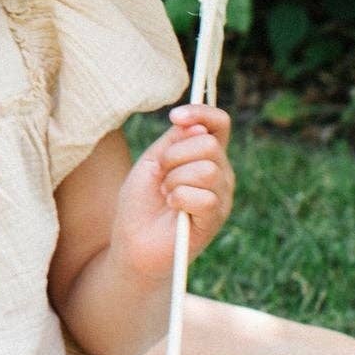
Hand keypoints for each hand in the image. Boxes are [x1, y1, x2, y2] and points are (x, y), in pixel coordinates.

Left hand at [109, 105, 234, 279]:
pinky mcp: (216, 218)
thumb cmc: (140, 203)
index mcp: (204, 155)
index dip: (201, 113)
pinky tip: (173, 208)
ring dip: (174, 180)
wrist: (133, 241)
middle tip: (160, 176)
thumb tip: (194, 125)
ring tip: (166, 194)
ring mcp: (221, 195)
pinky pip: (204, 196)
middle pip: (208, 144)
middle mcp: (220, 172)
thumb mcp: (151, 163)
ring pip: (206, 169)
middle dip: (173, 156)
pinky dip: (179, 199)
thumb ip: (173, 142)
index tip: (175, 116)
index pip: (219, 124)